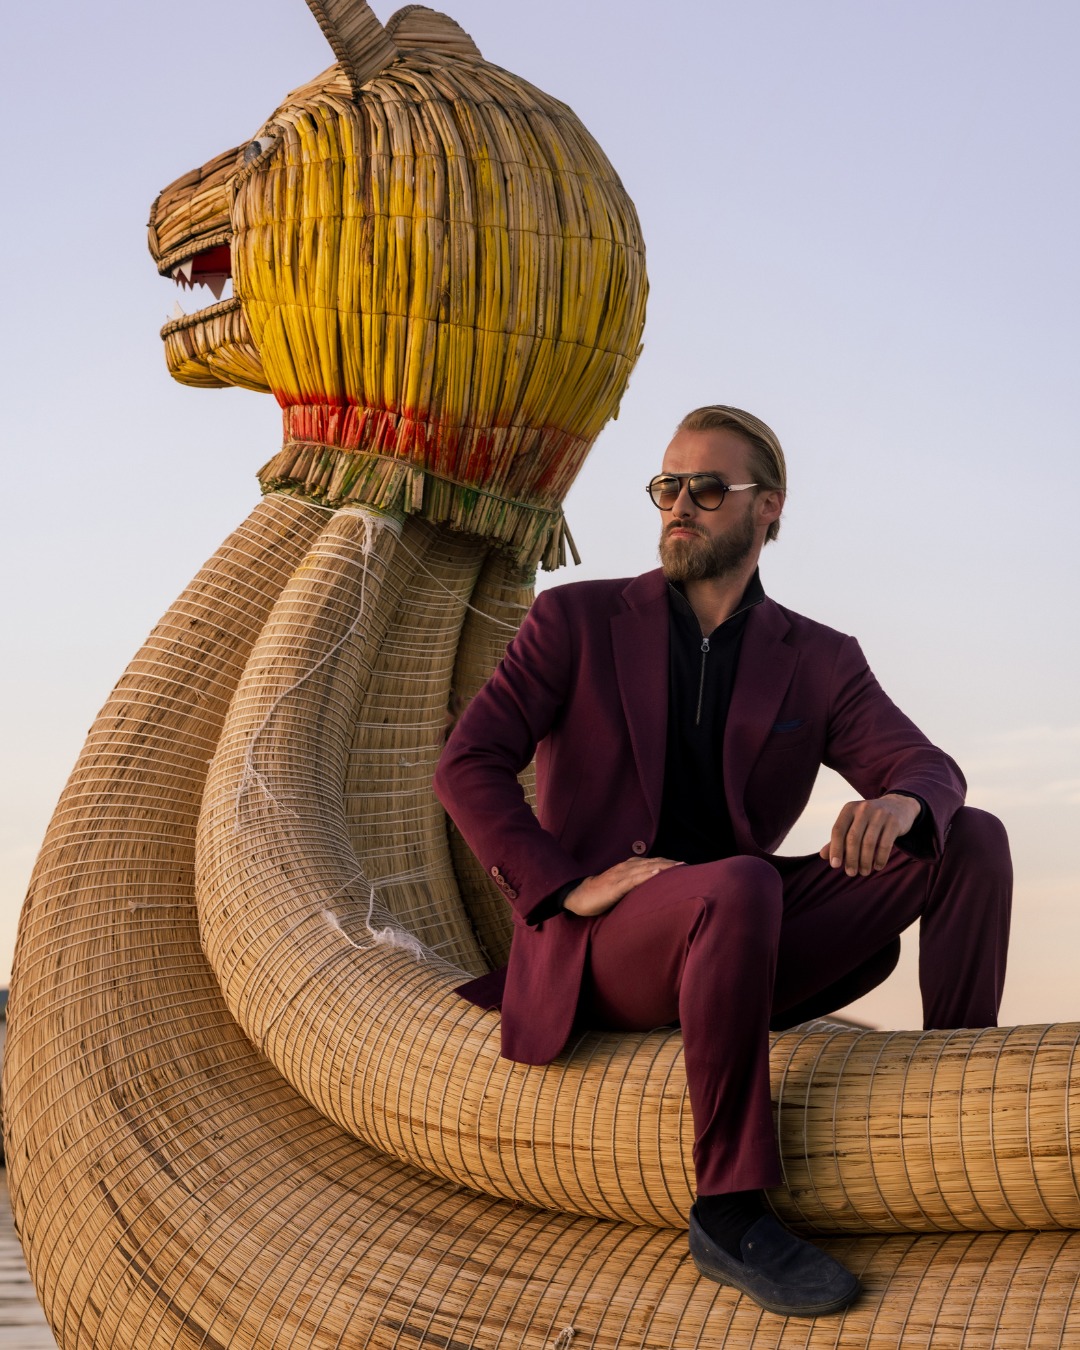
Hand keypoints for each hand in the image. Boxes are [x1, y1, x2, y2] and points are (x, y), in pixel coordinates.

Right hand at [563, 856, 683, 916]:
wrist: (578, 896)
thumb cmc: (600, 894)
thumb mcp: (621, 888)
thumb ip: (635, 886)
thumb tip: (652, 893)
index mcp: (629, 868)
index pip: (653, 863)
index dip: (669, 864)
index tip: (685, 866)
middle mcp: (626, 867)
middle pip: (653, 863)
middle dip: (671, 864)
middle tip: (688, 866)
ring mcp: (620, 876)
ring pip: (645, 869)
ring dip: (663, 867)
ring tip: (679, 867)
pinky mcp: (615, 886)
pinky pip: (632, 879)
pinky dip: (645, 875)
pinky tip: (656, 873)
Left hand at [820, 794, 919, 876]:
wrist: (898, 807)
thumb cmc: (869, 820)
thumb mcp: (853, 824)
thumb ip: (839, 839)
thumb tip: (823, 855)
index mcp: (849, 809)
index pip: (838, 830)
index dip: (835, 849)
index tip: (835, 865)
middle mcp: (863, 809)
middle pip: (853, 838)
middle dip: (851, 858)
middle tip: (851, 873)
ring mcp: (880, 814)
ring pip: (869, 842)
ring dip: (865, 861)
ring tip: (864, 872)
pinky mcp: (894, 822)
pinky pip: (885, 844)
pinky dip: (880, 858)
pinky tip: (878, 866)